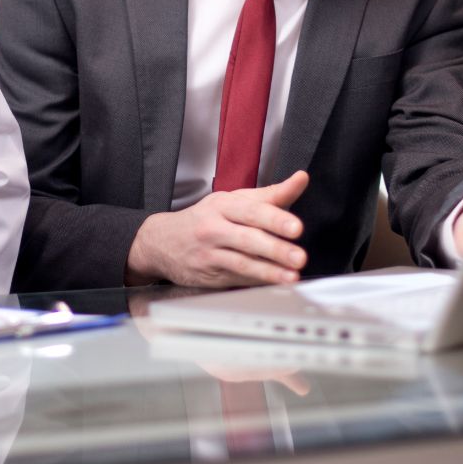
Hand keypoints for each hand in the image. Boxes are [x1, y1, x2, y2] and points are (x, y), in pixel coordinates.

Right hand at [126, 171, 308, 287]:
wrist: (161, 242)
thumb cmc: (204, 218)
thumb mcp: (232, 200)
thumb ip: (270, 194)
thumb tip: (300, 179)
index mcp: (223, 205)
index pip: (252, 211)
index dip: (275, 219)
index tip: (296, 228)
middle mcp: (214, 228)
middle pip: (248, 239)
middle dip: (275, 249)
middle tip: (299, 257)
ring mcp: (210, 254)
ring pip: (242, 263)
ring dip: (269, 272)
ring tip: (291, 277)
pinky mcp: (209, 276)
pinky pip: (237, 279)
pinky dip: (257, 282)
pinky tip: (275, 284)